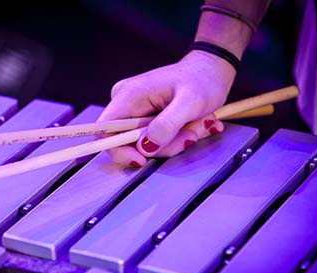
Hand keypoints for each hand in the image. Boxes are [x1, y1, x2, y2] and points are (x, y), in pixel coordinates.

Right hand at [97, 50, 235, 166]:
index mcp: (129, 96)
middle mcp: (126, 103)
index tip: (143, 159)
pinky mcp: (147, 118)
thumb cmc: (202, 80)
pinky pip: (155, 139)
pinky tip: (194, 125)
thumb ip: (167, 125)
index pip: (105, 131)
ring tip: (198, 125)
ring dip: (175, 141)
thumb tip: (145, 147)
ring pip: (146, 144)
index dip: (119, 150)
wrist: (211, 70)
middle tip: (191, 134)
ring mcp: (136, 111)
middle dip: (163, 145)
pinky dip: (176, 138)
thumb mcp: (190, 102)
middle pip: (129, 142)